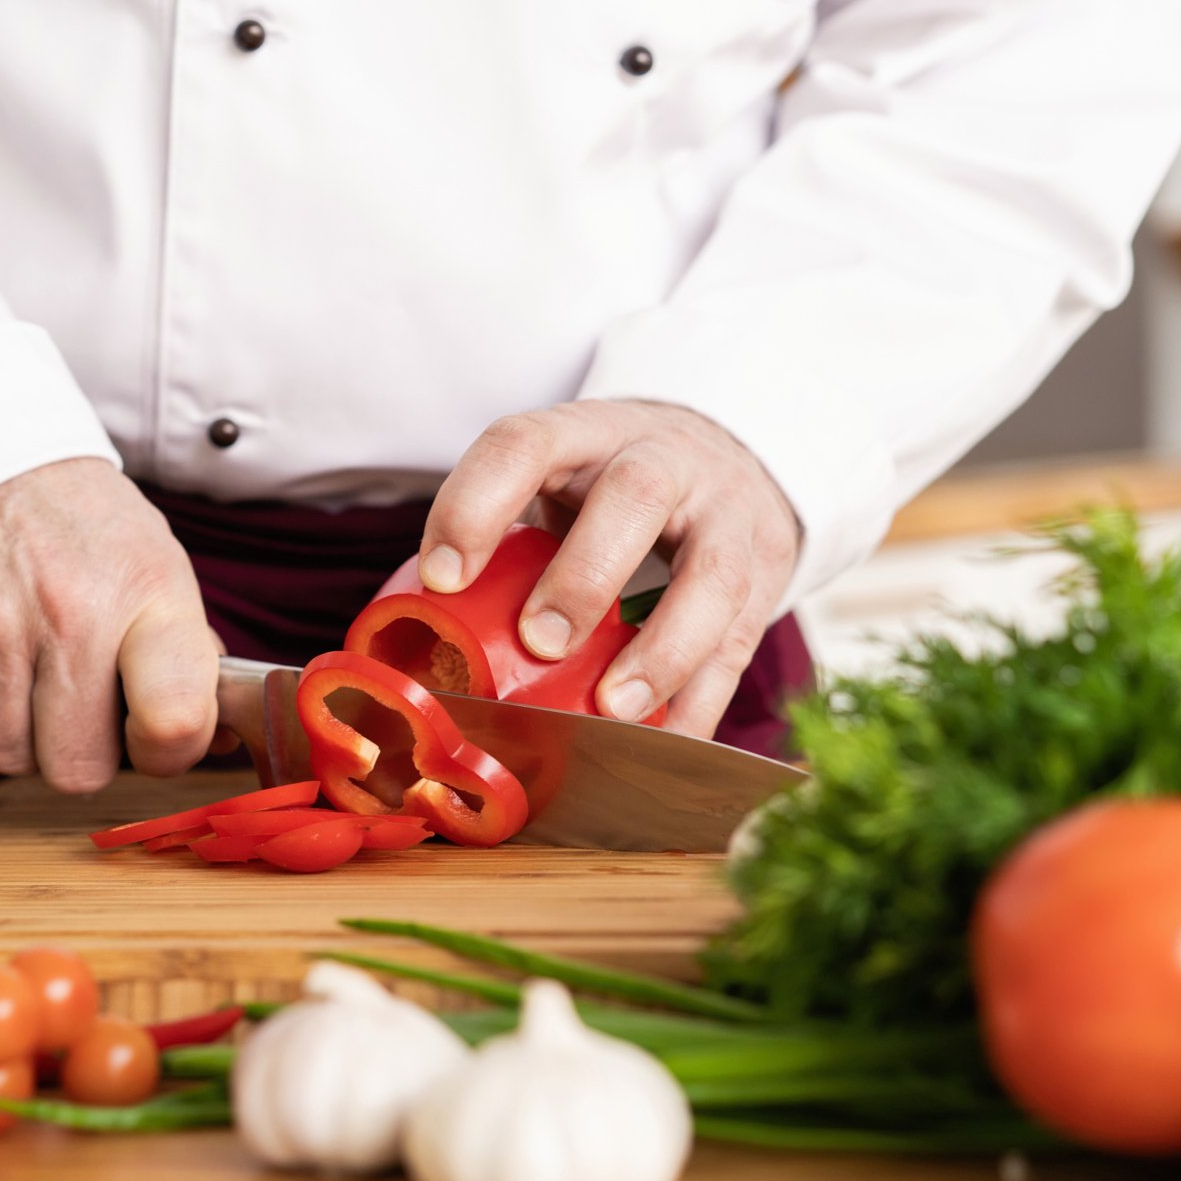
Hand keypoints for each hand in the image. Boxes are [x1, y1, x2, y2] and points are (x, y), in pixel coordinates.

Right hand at [0, 458, 219, 792]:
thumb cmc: (73, 519)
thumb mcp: (151, 559)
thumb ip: (183, 651)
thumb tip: (215, 739)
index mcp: (144, 590)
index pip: (173, 721)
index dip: (167, 752)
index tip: (152, 735)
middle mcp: (69, 611)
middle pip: (78, 769)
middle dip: (80, 751)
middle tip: (77, 707)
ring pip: (10, 759)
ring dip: (21, 737)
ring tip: (26, 678)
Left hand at [419, 400, 800, 736]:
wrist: (728, 455)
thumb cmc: (606, 489)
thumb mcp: (556, 479)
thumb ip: (500, 539)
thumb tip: (415, 643)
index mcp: (587, 433)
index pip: (525, 444)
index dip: (476, 505)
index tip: (441, 577)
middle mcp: (664, 460)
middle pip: (636, 495)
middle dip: (586, 574)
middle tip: (539, 643)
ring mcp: (725, 516)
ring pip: (712, 576)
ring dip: (661, 651)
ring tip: (612, 710)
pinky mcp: (765, 574)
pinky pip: (741, 644)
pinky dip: (701, 702)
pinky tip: (664, 747)